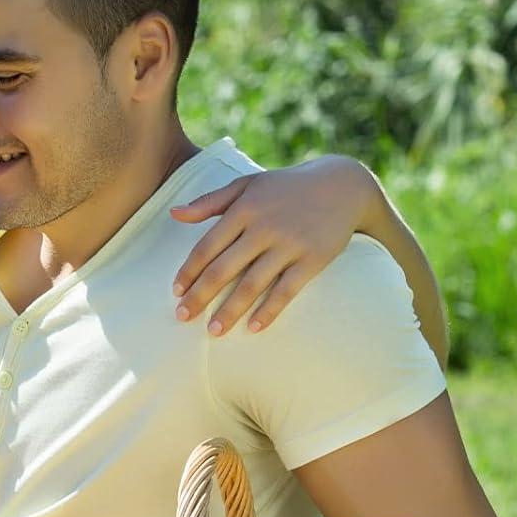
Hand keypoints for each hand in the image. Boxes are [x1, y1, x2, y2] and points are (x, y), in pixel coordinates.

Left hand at [169, 156, 379, 334]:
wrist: (342, 185)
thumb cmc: (286, 187)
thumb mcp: (247, 186)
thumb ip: (210, 202)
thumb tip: (174, 214)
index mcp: (244, 209)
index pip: (208, 246)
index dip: (190, 271)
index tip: (176, 291)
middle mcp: (264, 227)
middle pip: (224, 269)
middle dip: (200, 296)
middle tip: (182, 317)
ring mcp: (289, 244)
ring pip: (252, 284)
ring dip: (230, 310)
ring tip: (213, 331)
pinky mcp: (313, 259)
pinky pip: (287, 291)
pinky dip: (269, 311)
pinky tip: (253, 328)